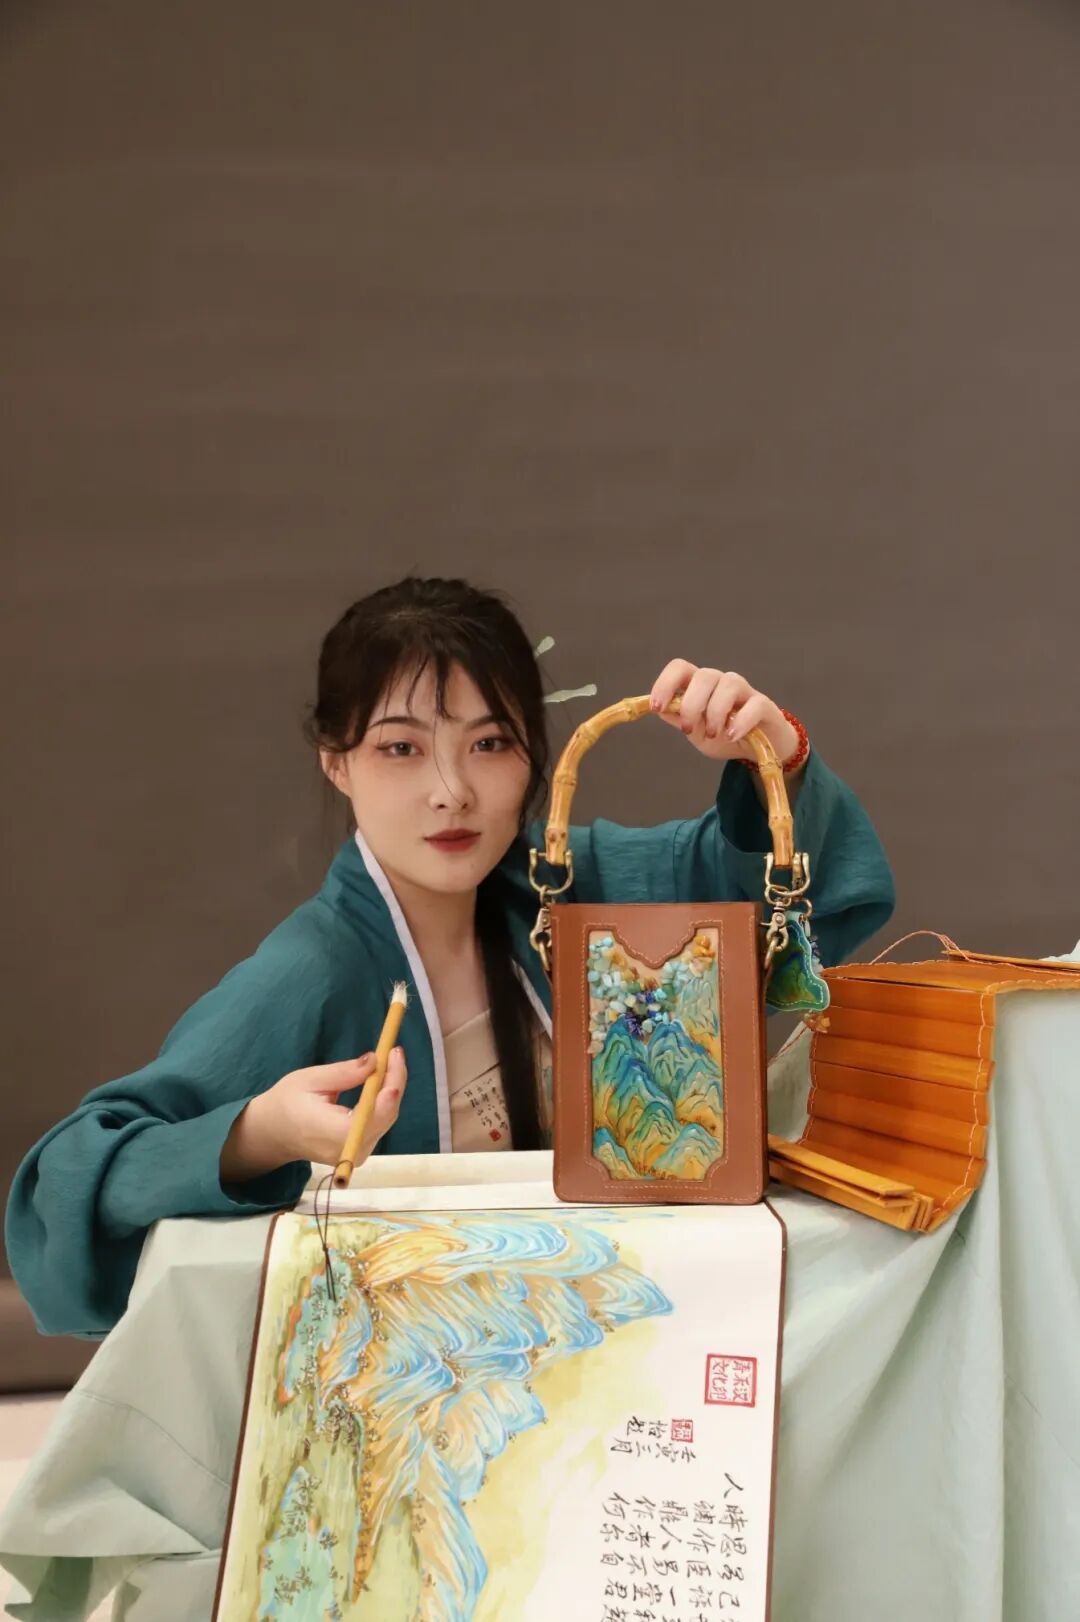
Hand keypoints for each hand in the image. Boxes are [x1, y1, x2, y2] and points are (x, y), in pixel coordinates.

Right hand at [220, 1049, 407, 1182]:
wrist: (272, 1132)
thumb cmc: (286, 1103)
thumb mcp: (311, 1080)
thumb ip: (345, 1073)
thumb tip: (374, 1061)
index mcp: (337, 1133)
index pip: (379, 1111)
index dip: (393, 1081)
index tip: (394, 1053)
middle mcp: (351, 1149)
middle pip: (388, 1114)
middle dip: (394, 1080)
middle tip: (393, 1051)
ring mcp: (356, 1155)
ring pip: (387, 1118)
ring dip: (390, 1088)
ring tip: (389, 1061)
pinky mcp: (358, 1152)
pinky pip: (379, 1123)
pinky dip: (383, 1100)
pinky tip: (382, 1080)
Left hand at [648, 660, 798, 765]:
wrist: (761, 750)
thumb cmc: (726, 737)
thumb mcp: (697, 734)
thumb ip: (680, 721)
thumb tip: (662, 710)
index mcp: (701, 686)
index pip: (681, 668)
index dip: (666, 683)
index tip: (657, 707)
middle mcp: (721, 682)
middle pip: (704, 675)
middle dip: (690, 704)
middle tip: (687, 729)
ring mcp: (745, 691)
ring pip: (728, 684)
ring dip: (715, 712)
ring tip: (714, 734)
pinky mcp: (764, 705)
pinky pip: (753, 705)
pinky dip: (740, 721)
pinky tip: (732, 735)